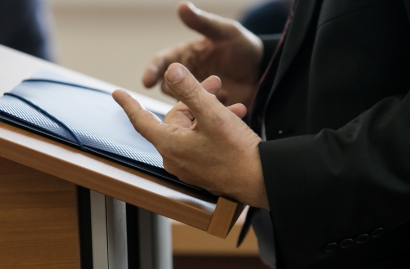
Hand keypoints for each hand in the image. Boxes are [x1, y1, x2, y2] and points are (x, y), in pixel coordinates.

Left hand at [115, 63, 269, 208]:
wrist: (261, 181)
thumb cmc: (237, 151)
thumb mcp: (212, 114)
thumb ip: (189, 90)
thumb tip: (171, 71)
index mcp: (169, 145)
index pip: (141, 120)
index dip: (129, 103)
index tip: (117, 93)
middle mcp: (174, 158)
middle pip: (176, 119)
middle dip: (195, 99)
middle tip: (217, 85)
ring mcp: (189, 166)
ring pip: (192, 129)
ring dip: (210, 112)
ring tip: (234, 105)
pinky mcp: (203, 170)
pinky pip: (201, 142)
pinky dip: (214, 128)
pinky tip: (235, 119)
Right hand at [142, 2, 263, 107]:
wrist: (262, 72)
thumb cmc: (242, 47)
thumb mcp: (226, 32)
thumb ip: (204, 23)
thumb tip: (182, 6)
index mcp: (182, 56)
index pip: (160, 63)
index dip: (152, 71)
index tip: (147, 82)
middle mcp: (184, 78)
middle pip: (168, 88)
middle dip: (179, 90)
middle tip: (198, 88)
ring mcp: (194, 97)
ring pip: (184, 106)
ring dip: (197, 102)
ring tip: (220, 94)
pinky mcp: (206, 113)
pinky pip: (202, 117)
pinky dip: (212, 113)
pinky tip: (230, 103)